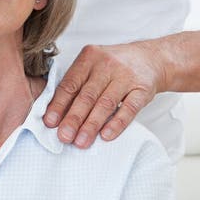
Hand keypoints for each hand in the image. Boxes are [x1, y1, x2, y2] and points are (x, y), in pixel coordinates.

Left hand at [43, 42, 165, 147]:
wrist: (149, 59)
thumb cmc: (113, 67)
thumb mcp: (93, 66)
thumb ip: (76, 85)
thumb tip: (55, 115)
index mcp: (89, 57)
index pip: (71, 83)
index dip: (59, 104)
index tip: (50, 122)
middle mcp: (107, 64)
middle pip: (87, 95)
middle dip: (73, 118)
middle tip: (64, 136)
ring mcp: (126, 76)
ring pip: (106, 103)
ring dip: (92, 125)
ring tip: (81, 142)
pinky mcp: (143, 89)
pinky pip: (129, 108)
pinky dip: (117, 123)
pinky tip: (106, 136)